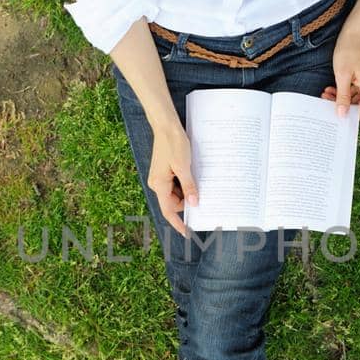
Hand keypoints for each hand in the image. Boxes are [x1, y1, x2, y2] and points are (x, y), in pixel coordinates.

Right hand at [148, 120, 198, 236]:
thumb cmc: (173, 144)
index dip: (178, 223)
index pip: (168, 211)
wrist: (166, 126)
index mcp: (159, 184)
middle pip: (174, 202)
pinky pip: (175, 184)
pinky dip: (185, 184)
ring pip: (176, 193)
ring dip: (187, 191)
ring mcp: (160, 178)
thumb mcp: (184, 166)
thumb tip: (194, 203)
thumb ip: (189, 186)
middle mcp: (157, 183)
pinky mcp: (164, 172)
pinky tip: (193, 177)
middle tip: (203, 197)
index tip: (187, 232)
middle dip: (187, 202)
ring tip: (197, 182)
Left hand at [322, 28, 359, 148]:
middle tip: (326, 101)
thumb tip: (341, 115)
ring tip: (326, 93)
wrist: (355, 31)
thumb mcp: (342, 75)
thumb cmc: (348, 50)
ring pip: (356, 100)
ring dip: (342, 100)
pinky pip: (355, 92)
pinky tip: (332, 88)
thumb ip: (342, 96)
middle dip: (345, 109)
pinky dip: (344, 92)